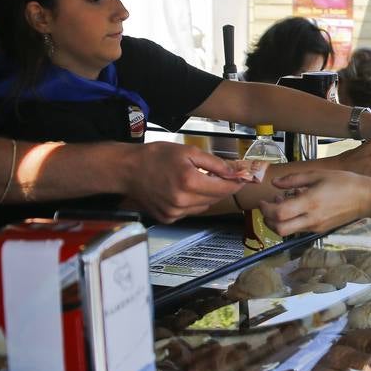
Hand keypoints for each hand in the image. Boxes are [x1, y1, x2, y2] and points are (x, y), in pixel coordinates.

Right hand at [125, 143, 244, 221]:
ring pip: (203, 207)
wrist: (128, 170)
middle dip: (222, 188)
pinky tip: (184, 191)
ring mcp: (174, 213)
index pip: (223, 188)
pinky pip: (189, 212)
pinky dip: (193, 202)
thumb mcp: (188, 151)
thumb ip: (214, 163)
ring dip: (207, 195)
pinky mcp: (167, 218)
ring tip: (199, 181)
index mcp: (189, 182)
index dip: (235, 183)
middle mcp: (182, 201)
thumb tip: (235, 172)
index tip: (243, 178)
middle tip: (225, 177)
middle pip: (215, 199)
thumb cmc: (156, 156)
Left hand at [259, 170, 370, 235]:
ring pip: (288, 231)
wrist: (365, 198)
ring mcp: (315, 226)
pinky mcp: (320, 229)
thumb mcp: (318, 175)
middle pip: (280, 230)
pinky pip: (299, 228)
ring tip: (282, 203)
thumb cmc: (344, 182)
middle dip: (268, 220)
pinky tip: (297, 206)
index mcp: (310, 203)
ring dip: (279, 220)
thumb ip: (293, 180)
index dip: (266, 209)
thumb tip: (274, 183)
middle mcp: (311, 219)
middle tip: (267, 207)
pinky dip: (292, 220)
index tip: (263, 201)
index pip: (279, 213)